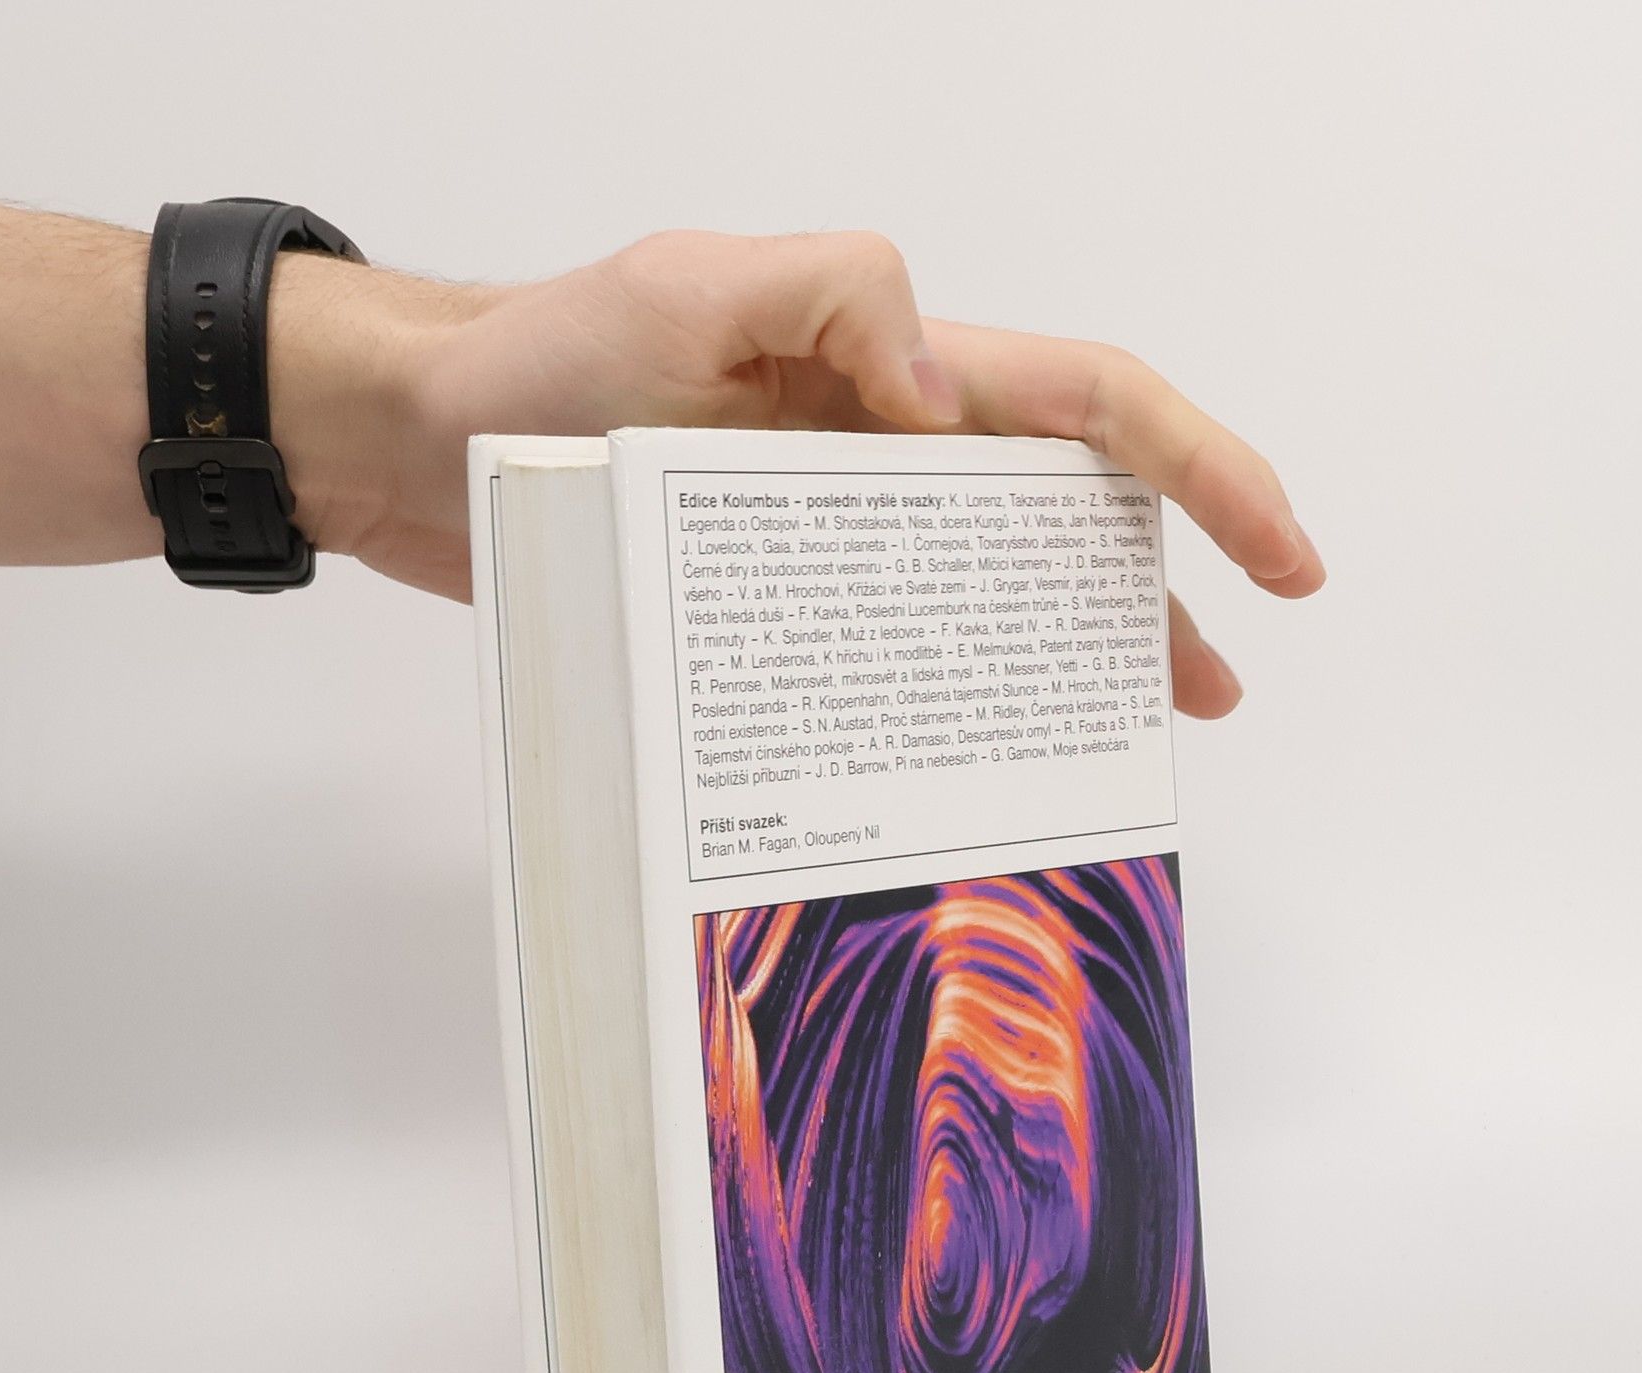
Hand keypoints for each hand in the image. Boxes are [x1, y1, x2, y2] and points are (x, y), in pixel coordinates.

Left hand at [277, 230, 1324, 718]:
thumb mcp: (687, 285)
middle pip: (1054, 514)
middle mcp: (870, 452)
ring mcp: (815, 534)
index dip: (1202, 472)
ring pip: (968, 593)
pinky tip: (946, 759)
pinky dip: (924, 701)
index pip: (1086, 406)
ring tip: (1107, 739)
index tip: (1283, 558)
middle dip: (1150, 590)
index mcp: (886, 373)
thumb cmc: (537, 362)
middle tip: (1204, 690)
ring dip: (1049, 656)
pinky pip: (869, 649)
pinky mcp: (753, 602)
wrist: (416, 443)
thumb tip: (935, 391)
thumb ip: (835, 296)